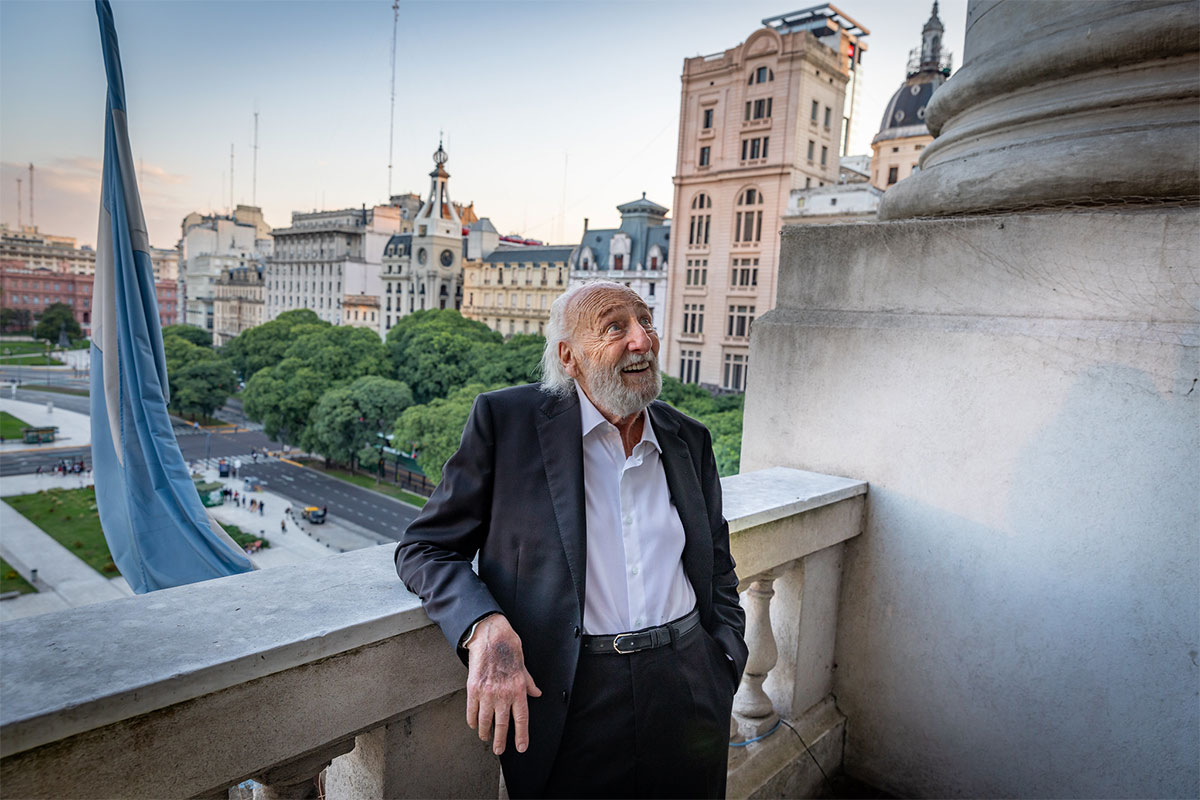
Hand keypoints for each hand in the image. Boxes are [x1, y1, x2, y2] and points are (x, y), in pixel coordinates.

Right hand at [465, 614, 541, 754]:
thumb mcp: (524, 666)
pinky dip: (472, 721)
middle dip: (500, 741)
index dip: (521, 735)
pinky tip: (474, 724)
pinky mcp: (473, 689)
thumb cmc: (509, 649)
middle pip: (502, 725)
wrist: (490, 636)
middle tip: (499, 750)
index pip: (521, 719)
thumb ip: (529, 683)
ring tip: (486, 737)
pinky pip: (472, 711)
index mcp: (518, 689)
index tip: (520, 747)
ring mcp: (487, 693)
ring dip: (485, 732)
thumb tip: (536, 693)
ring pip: (485, 721)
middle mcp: (503, 694)